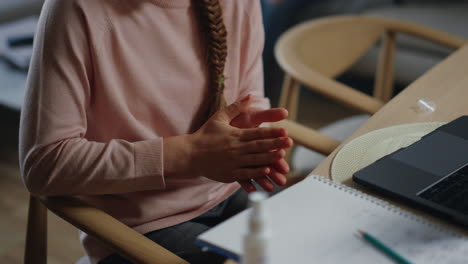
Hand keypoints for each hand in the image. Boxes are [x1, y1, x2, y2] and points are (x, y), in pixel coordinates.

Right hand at [163, 96, 291, 184]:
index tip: (284, 130)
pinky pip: (245, 174)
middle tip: (289, 142)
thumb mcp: (219, 117)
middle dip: (275, 144)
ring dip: (269, 158)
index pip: (257, 132)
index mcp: (235, 135)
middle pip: (259, 146)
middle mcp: (235, 148)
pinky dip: (256, 173)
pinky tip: (266, 171)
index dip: (272, 132)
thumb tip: (250, 95)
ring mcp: (232, 162)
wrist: (189, 154)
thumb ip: (236, 107)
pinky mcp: (229, 174)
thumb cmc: (205, 134)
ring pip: (254, 160)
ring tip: (281, 156)